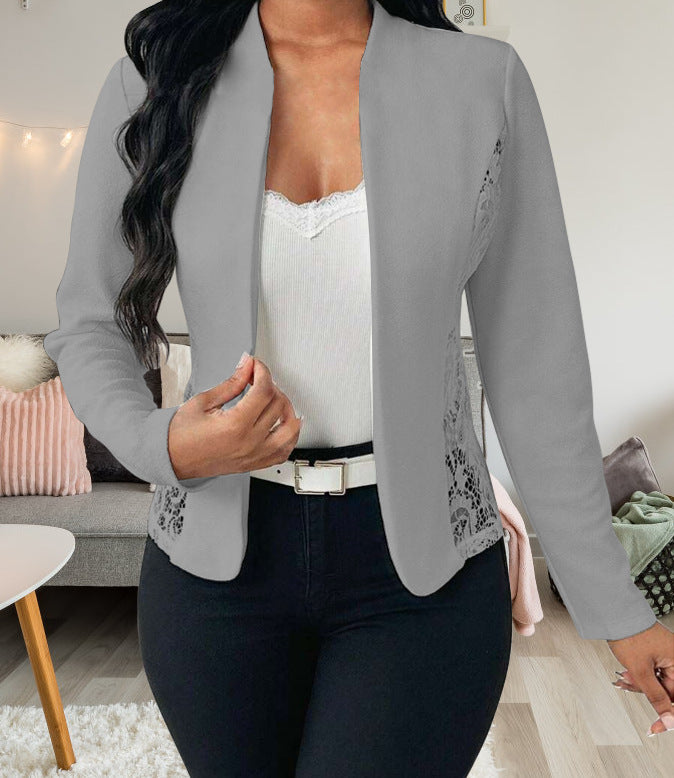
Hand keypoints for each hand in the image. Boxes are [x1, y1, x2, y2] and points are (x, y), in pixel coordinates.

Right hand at [167, 352, 301, 478]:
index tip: (256, 366)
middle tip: (258, 379)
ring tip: (275, 400)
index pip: (264, 391)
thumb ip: (232, 383)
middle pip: (278, 405)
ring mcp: (254, 455)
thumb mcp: (204, 401)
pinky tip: (284, 424)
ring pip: (290, 429)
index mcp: (235, 425)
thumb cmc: (181, 435)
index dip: (263, 372)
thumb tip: (246, 367)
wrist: (172, 459)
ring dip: (287, 410)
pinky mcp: (255, 463)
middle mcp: (249, 442)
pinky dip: (290, 436)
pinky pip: (284, 451)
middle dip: (271, 385)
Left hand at [608, 620, 673, 735]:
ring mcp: (665, 655)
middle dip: (646, 691)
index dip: (667, 714)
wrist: (613, 614)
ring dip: (640, 684)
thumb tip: (668, 719)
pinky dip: (638, 676)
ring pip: (656, 683)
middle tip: (629, 682)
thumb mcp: (641, 670)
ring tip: (625, 674)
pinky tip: (627, 672)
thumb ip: (656, 697)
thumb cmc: (628, 633)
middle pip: (667, 691)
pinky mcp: (655, 654)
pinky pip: (651, 673)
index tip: (656, 727)